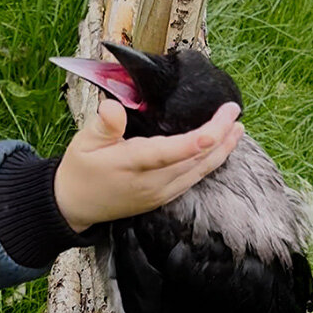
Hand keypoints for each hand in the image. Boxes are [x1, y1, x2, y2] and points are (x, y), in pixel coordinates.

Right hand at [54, 100, 242, 231]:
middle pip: (195, 160)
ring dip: (222, 150)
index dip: (200, 139)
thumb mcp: (84, 142)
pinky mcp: (163, 198)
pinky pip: (193, 179)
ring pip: (200, 171)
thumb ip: (103, 125)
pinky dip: (210, 163)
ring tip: (237, 129)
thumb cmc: (80, 169)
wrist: (74, 205)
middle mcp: (151, 182)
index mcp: (132, 164)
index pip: (172, 151)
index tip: (222, 121)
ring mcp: (160, 193)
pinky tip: (219, 150)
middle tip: (234, 111)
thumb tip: (112, 107)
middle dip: (220, 136)